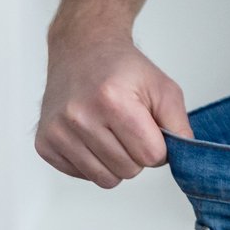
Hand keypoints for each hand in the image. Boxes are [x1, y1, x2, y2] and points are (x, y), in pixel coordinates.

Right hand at [36, 20, 192, 187]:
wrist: (82, 50)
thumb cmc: (123, 69)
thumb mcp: (163, 86)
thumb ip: (179, 124)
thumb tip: (184, 157)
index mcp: (112, 101)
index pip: (151, 155)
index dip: (158, 146)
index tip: (150, 129)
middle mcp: (80, 117)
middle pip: (129, 170)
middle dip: (137, 154)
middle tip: (129, 127)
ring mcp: (58, 132)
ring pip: (105, 180)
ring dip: (116, 162)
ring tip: (112, 133)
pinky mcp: (45, 144)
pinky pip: (82, 176)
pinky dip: (94, 162)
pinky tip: (92, 135)